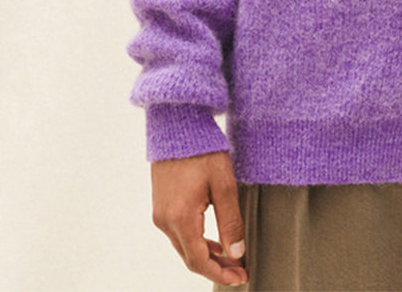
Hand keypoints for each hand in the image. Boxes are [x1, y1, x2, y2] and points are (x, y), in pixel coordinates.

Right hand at [150, 150, 247, 286]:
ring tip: (231, 257)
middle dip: (216, 267)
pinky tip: (213, 240)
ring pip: (184, 246)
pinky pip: (178, 233)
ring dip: (207, 255)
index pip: (199, 261)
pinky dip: (196, 241)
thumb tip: (236, 253)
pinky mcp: (161, 205)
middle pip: (190, 257)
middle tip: (241, 270)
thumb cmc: (202, 150)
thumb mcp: (224, 184)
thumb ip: (230, 221)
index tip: (241, 277)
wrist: (177, 125)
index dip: (221, 273)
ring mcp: (160, 213)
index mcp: (180, 218)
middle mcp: (165, 221)